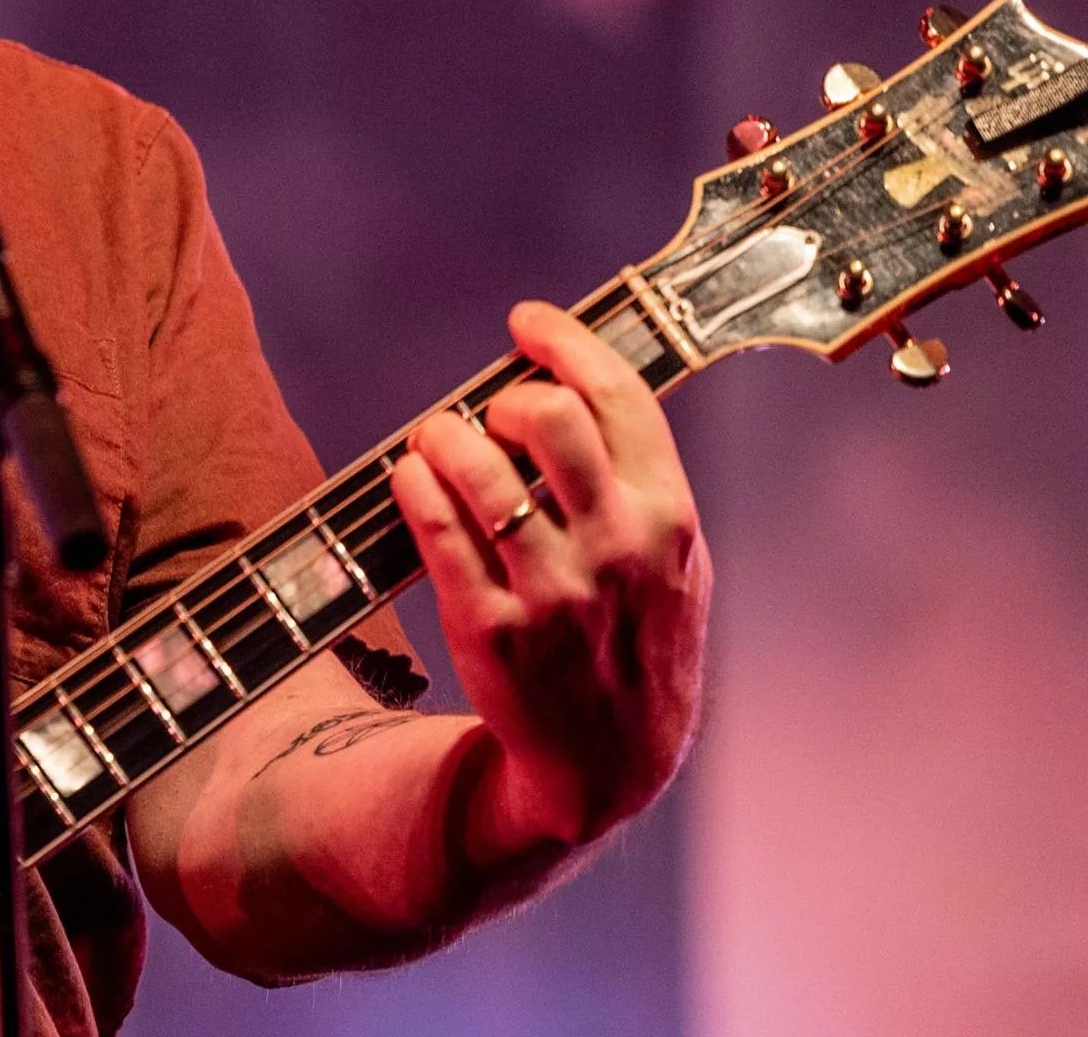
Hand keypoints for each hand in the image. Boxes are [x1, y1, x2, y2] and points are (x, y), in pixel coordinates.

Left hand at [388, 300, 710, 862]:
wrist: (608, 766)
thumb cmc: (638, 642)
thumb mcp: (675, 564)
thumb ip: (642, 480)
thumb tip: (582, 379)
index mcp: (669, 520)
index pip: (619, 397)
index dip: (565, 340)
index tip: (526, 322)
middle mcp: (616, 549)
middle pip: (548, 417)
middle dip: (504, 395)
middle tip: (490, 412)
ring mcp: (553, 591)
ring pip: (479, 468)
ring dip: (443, 435)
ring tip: (436, 441)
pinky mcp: (491, 627)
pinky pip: (436, 528)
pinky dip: (415, 485)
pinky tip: (412, 477)